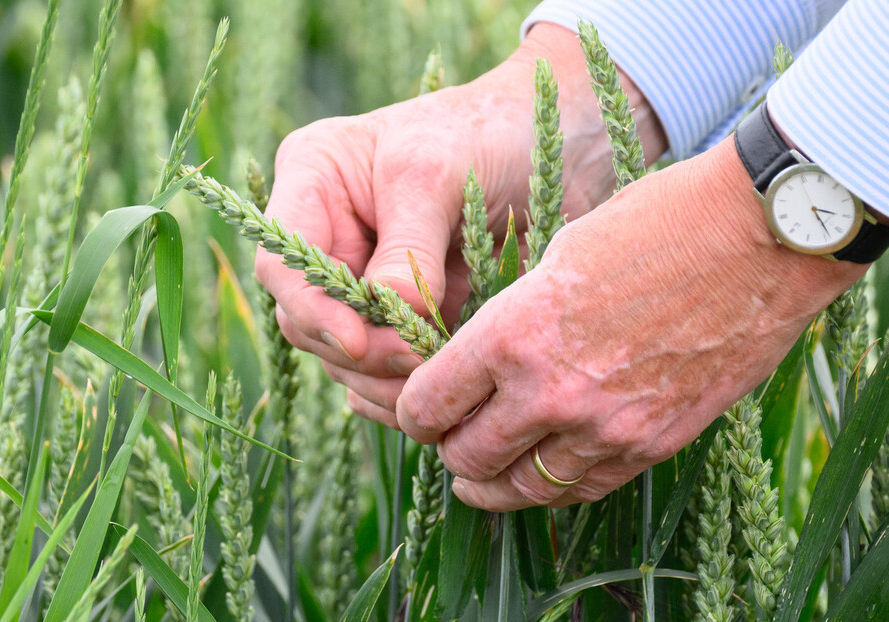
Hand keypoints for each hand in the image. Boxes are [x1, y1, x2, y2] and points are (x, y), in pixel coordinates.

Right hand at [256, 24, 664, 426]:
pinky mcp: (404, 316)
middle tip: (417, 361)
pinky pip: (385, 370)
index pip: (284, 262)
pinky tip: (436, 394)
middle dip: (359, 350)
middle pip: (308, 320)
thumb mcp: (437, 172)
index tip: (358, 341)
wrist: (560, 143)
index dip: (312, 308)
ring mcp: (365, 280)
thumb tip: (386, 314)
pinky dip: (407, 389)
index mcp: (313, 182)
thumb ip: (407, 248)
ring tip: (438, 382)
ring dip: (385, 379)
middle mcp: (329, 236)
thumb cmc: (486, 131)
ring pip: (345, 355)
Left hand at [395, 136, 867, 510]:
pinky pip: (582, 489)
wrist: (757, 237)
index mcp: (512, 334)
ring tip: (479, 478)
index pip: (429, 404)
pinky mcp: (653, 443)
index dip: (412, 412)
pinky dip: (550, 487)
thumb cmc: (652, 224)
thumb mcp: (555, 256)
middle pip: (466, 455)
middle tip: (445, 440)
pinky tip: (539, 476)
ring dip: (490, 484)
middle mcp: (550, 392)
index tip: (415, 408)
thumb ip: (512, 319)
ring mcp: (606, 426)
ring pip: (520, 488)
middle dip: (446, 450)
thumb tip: (479, 360)